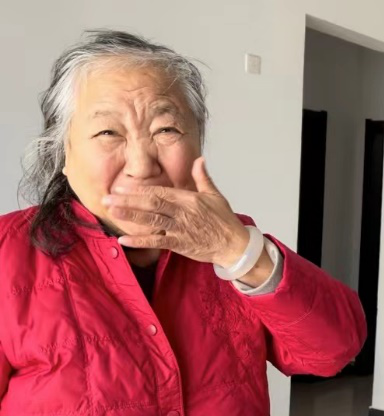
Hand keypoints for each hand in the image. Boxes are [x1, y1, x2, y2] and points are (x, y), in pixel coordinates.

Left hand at [102, 157, 266, 272]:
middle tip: (107, 198)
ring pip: (151, 220)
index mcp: (190, 199)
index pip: (161, 192)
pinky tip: (124, 240)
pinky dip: (140, 241)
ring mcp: (181, 229)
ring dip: (130, 216)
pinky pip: (157, 242)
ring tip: (112, 212)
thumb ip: (203, 177)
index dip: (140, 190)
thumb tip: (199, 159)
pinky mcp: (180, 244)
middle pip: (151, 204)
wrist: (234, 245)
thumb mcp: (215, 196)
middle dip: (128, 200)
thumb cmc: (225, 221)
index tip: (122, 187)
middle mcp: (183, 213)